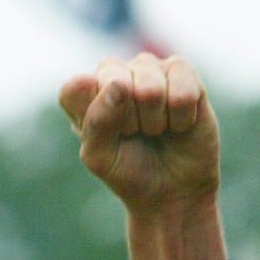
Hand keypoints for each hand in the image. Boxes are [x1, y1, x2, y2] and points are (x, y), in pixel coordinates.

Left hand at [59, 54, 219, 213]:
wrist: (175, 191)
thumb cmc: (132, 172)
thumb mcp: (101, 158)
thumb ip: (97, 121)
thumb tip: (119, 84)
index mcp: (84, 92)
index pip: (76, 89)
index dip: (96, 120)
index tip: (109, 139)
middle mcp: (114, 73)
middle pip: (117, 83)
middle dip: (130, 121)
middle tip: (137, 135)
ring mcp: (148, 68)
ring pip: (151, 88)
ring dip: (157, 121)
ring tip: (158, 129)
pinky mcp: (181, 71)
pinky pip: (182, 90)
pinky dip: (182, 118)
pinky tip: (179, 122)